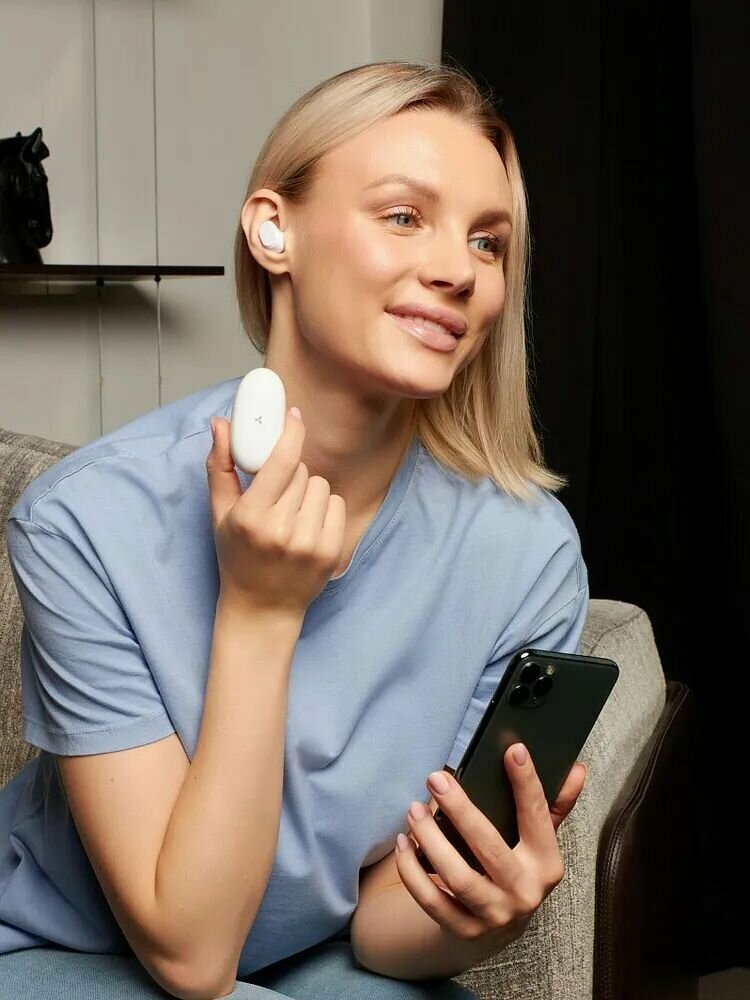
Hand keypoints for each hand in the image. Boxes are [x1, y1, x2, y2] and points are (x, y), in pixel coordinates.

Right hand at [206, 410, 346, 616]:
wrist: (262, 608)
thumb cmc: (237, 556)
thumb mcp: (220, 514)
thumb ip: (220, 466)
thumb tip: (221, 423)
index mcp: (252, 517)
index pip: (281, 461)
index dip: (291, 432)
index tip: (293, 415)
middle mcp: (282, 530)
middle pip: (302, 471)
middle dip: (291, 474)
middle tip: (277, 494)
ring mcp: (310, 543)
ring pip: (321, 486)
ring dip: (308, 492)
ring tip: (291, 515)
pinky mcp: (331, 552)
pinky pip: (337, 505)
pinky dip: (325, 509)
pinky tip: (307, 527)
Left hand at [394, 744, 586, 947]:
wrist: (500, 928)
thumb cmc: (518, 868)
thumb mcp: (539, 841)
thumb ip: (554, 805)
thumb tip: (577, 768)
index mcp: (546, 864)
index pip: (538, 818)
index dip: (527, 783)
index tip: (513, 750)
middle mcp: (524, 892)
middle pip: (490, 848)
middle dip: (461, 810)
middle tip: (436, 779)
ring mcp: (494, 914)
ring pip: (459, 878)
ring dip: (431, 841)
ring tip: (413, 810)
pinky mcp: (464, 930)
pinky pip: (432, 901)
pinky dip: (413, 872)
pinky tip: (403, 843)